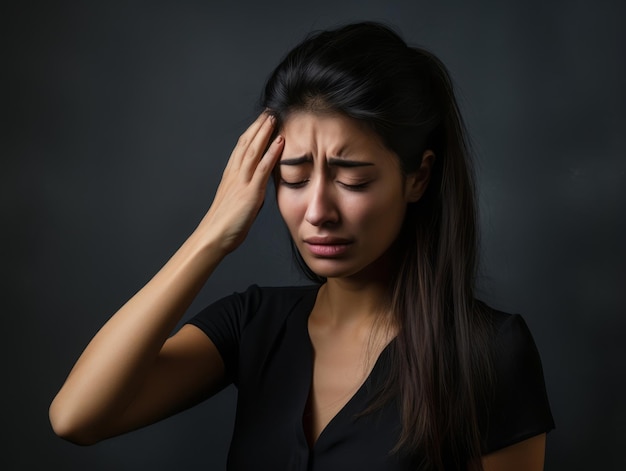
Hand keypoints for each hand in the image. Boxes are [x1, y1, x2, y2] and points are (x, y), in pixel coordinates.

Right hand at [198, 112, 283, 253]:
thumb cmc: (225, 225)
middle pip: (247, 143)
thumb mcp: (239, 204)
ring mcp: (242, 181)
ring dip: (265, 132)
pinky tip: (280, 141)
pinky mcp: (250, 192)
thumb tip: (259, 190)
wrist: (214, 237)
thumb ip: (249, 193)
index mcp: (231, 176)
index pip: (242, 148)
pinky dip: (271, 153)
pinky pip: (262, 168)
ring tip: (274, 117)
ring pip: (253, 150)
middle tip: (269, 111)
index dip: (252, 132)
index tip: (261, 121)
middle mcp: (235, 174)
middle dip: (258, 126)